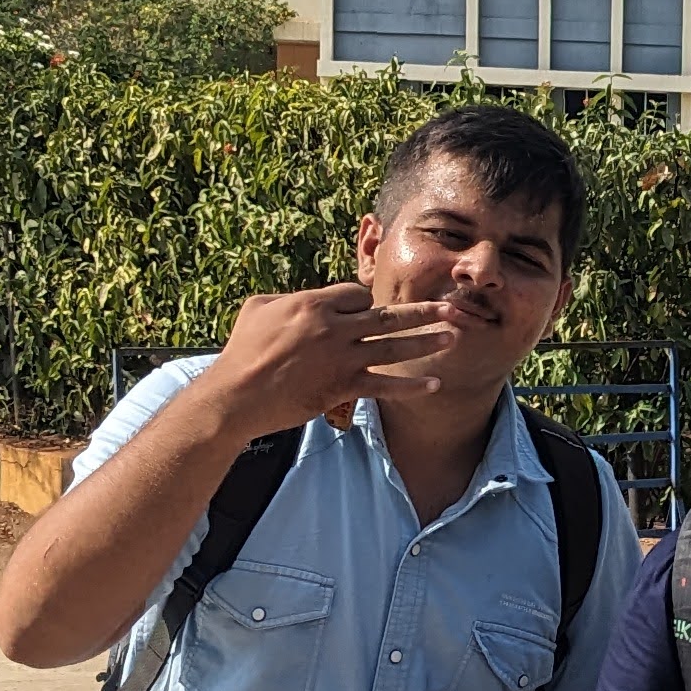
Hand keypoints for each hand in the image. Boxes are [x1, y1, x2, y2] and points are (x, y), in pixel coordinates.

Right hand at [199, 282, 461, 436]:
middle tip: (451, 308)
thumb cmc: (242, 351)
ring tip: (453, 337)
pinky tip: (432, 385)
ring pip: (393, 347)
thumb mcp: (258, 309)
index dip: (365, 302)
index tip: (370, 310)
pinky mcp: (341, 387)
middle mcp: (333, 328)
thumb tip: (303, 298)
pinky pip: (383, 385)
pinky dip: (409, 386)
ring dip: (425, 343)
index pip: (356, 295)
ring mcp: (341, 358)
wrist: (237, 395)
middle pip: (386, 316)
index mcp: (313, 304)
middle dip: (422, 312)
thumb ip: (287, 299)